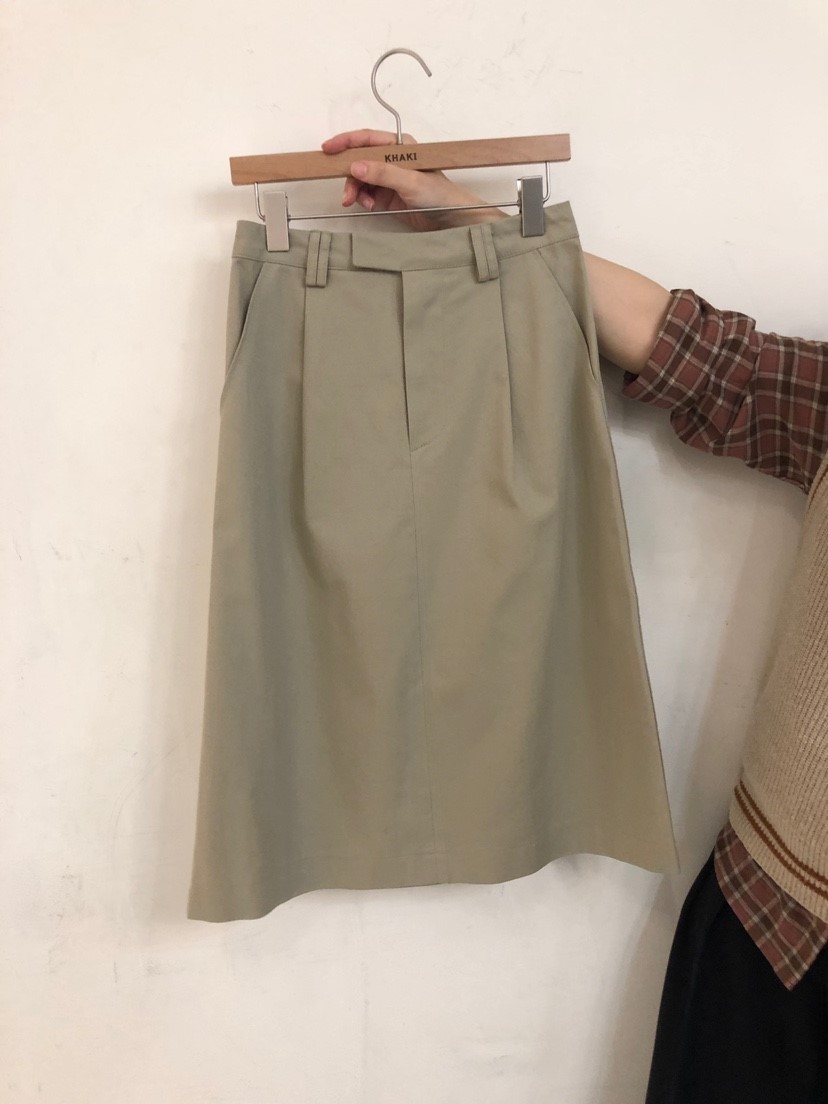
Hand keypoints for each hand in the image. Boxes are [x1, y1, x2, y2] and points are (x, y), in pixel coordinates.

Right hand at [321, 129, 505, 231]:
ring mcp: (388, 178)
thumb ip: (382, 173)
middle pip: (359, 161)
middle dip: (349, 176)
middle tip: (345, 193)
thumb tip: (355, 166)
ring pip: (360, 179)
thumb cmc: (438, 195)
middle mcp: (391, 159)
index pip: (367, 139)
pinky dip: (362, 199)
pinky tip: (366, 206)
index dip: (346, 142)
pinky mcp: (387, 196)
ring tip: (355, 203)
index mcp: (399, 146)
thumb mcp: (410, 181)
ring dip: (355, 190)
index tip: (328, 149)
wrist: (451, 220)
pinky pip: (366, 193)